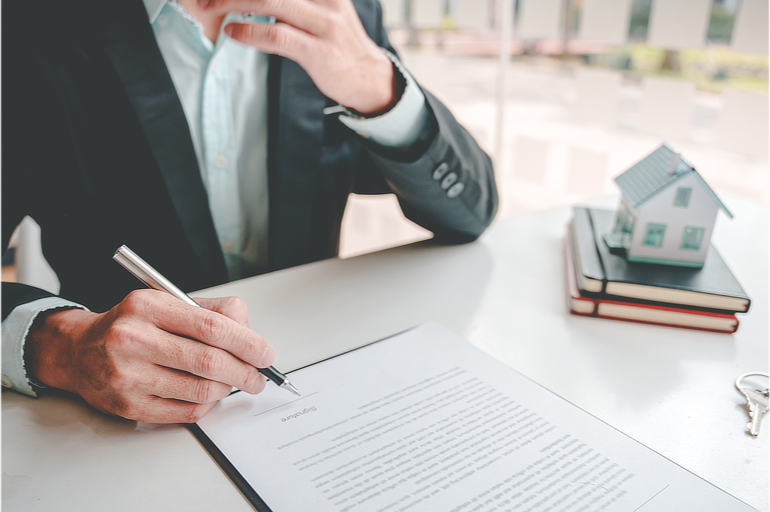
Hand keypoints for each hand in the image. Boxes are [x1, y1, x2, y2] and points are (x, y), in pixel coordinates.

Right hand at [24, 290, 274, 423]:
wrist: (78, 351)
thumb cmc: (132, 325)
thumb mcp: (166, 303)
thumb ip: (211, 312)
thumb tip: (250, 334)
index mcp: (148, 307)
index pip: (211, 326)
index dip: (247, 342)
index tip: (265, 353)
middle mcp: (134, 339)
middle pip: (209, 362)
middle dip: (244, 372)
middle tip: (258, 377)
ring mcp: (128, 376)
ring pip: (200, 390)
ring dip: (227, 389)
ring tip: (232, 383)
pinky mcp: (128, 405)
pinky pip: (184, 412)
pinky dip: (206, 405)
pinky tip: (208, 395)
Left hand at [201, 0, 395, 114]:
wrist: (370, 79)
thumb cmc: (340, 46)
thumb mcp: (322, 13)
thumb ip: (292, 4)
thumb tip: (252, 2)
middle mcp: (326, 0)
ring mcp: (324, 24)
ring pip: (270, 2)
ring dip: (233, 2)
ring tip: (210, 6)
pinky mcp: (318, 51)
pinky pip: (277, 36)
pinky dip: (249, 32)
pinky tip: (233, 32)